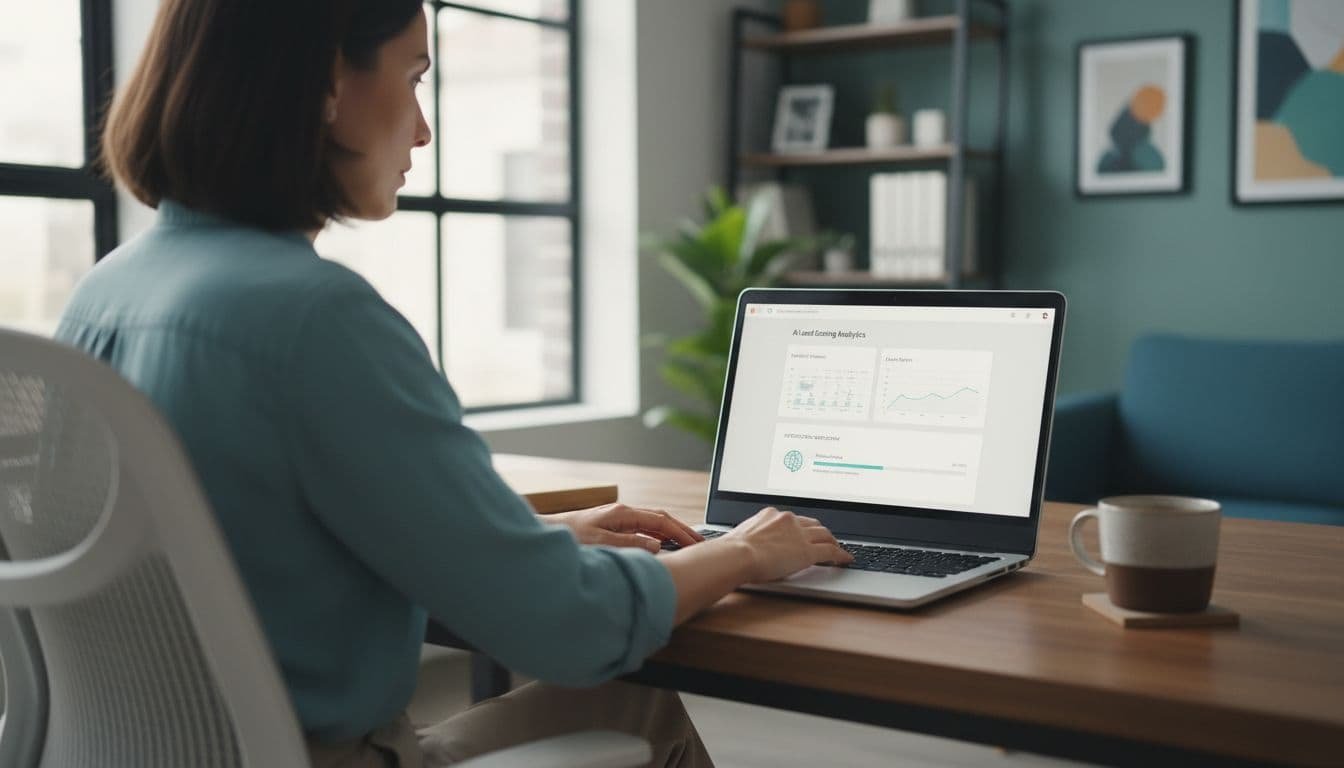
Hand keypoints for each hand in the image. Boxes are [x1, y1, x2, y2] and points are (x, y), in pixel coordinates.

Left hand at [545, 503, 703, 552]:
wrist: (548, 532)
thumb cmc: (570, 538)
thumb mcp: (601, 543)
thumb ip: (630, 543)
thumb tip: (657, 546)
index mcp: (624, 514)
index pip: (661, 521)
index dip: (681, 532)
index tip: (697, 544)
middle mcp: (623, 513)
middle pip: (661, 519)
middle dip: (682, 530)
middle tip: (700, 544)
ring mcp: (618, 519)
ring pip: (653, 524)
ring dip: (671, 533)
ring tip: (687, 545)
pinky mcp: (613, 527)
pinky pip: (643, 529)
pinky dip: (658, 536)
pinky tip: (662, 545)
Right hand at [722, 506, 851, 581]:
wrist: (737, 555)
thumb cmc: (731, 550)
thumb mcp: (741, 535)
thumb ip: (751, 536)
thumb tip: (746, 544)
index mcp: (771, 514)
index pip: (793, 519)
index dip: (802, 527)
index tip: (804, 532)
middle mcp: (788, 520)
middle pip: (812, 524)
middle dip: (821, 532)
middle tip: (826, 539)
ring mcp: (799, 535)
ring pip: (825, 535)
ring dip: (833, 541)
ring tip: (838, 549)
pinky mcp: (806, 551)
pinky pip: (830, 551)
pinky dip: (840, 554)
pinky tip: (845, 559)